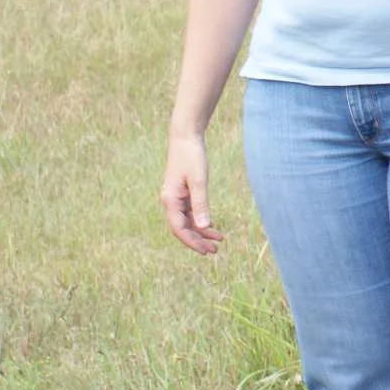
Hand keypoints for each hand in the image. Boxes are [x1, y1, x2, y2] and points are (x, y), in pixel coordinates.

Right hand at [160, 131, 225, 255]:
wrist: (186, 138)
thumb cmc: (192, 157)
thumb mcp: (199, 180)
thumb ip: (201, 204)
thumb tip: (203, 227)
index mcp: (171, 200)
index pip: (179, 229)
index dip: (192, 242)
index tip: (206, 251)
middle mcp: (171, 202)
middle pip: (183, 228)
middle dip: (198, 241)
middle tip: (215, 251)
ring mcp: (176, 198)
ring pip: (188, 221)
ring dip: (201, 232)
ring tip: (218, 241)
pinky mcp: (183, 193)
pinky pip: (190, 212)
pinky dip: (201, 220)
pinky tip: (212, 226)